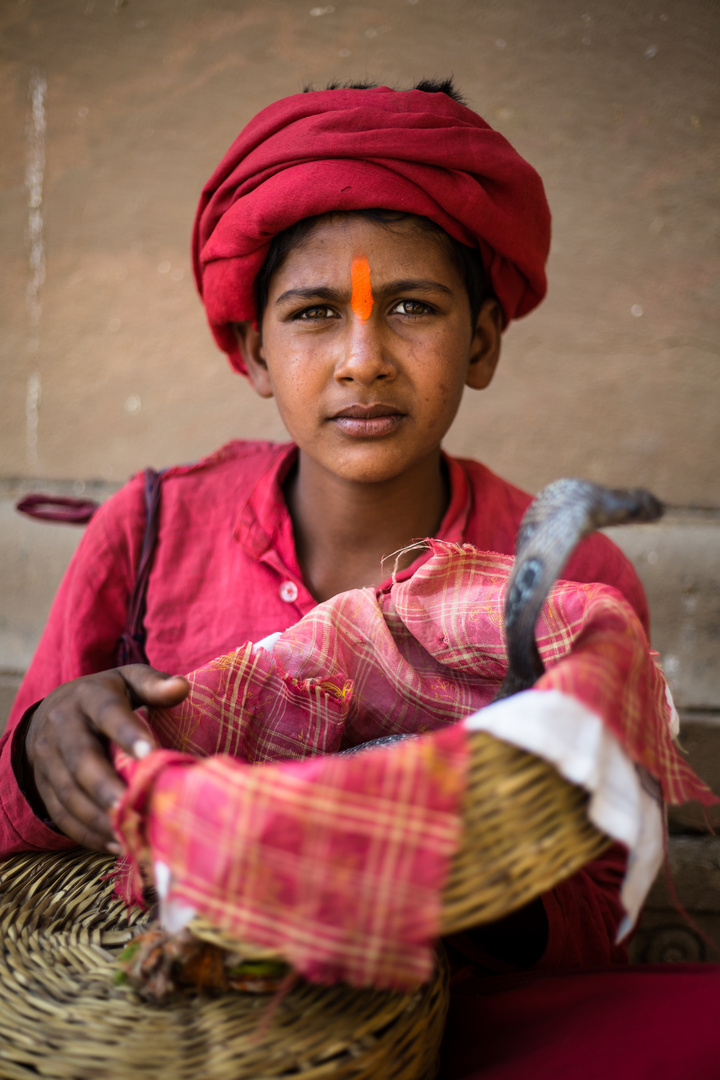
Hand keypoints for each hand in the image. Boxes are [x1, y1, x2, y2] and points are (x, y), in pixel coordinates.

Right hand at [23, 665, 188, 852]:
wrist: (52, 712)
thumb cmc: (105, 697)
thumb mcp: (128, 681)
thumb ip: (153, 684)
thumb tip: (180, 688)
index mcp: (89, 697)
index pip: (107, 713)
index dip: (127, 733)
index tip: (150, 753)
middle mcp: (63, 727)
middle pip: (80, 758)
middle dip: (104, 784)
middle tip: (128, 803)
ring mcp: (49, 759)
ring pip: (68, 791)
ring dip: (96, 816)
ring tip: (126, 831)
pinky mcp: (45, 787)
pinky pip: (61, 814)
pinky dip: (87, 833)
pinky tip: (115, 844)